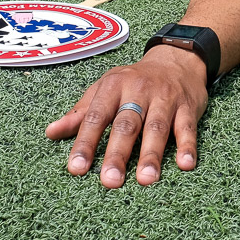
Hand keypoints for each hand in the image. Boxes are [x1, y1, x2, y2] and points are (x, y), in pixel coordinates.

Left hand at [47, 45, 208, 187]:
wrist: (176, 59)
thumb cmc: (135, 80)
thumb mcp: (105, 88)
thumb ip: (80, 113)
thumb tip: (51, 133)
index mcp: (113, 86)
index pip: (96, 117)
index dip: (85, 143)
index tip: (77, 168)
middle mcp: (139, 91)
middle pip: (127, 124)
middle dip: (117, 153)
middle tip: (110, 180)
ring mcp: (165, 99)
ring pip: (157, 128)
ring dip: (151, 154)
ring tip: (145, 180)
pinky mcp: (187, 107)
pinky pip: (187, 128)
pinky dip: (188, 146)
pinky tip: (185, 164)